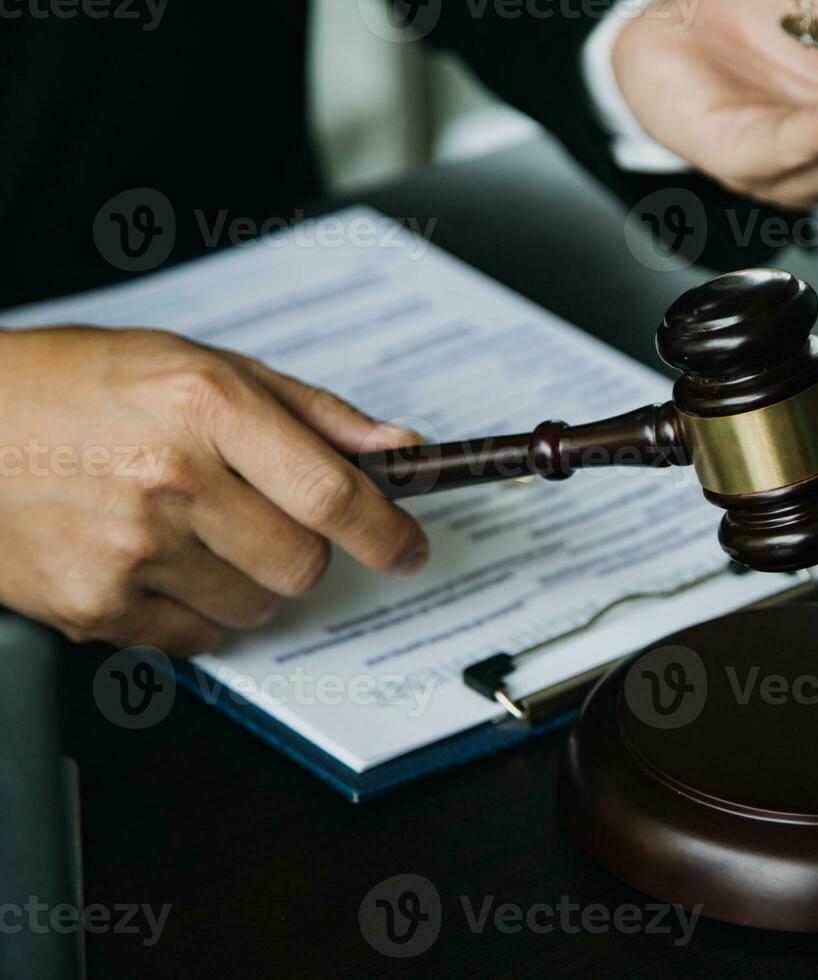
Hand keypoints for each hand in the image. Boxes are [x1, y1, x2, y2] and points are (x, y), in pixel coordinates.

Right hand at [0, 327, 428, 654]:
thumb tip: (400, 450)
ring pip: (257, 606)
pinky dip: (193, 612)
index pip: (332, 492)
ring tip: (191, 531)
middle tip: (260, 518)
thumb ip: (312, 413)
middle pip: (303, 563)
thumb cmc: (78, 386)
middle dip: (304, 550)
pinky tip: (151, 561)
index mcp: (205, 404)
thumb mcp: (201, 365)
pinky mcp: (93, 605)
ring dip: (249, 582)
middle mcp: (169, 477)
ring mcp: (128, 549)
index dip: (388, 531)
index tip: (410, 548)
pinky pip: (195, 639)